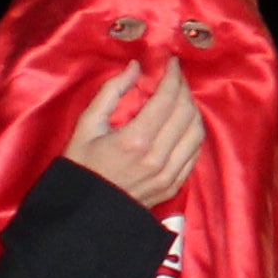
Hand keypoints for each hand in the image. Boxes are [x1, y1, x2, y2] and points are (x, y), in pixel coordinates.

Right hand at [66, 64, 206, 211]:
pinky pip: (195, 153)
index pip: (168, 98)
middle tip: (175, 77)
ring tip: (180, 98)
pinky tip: (182, 124)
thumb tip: (135, 67)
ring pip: (197, 132)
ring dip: (192, 109)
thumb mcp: (86, 126)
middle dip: (184, 88)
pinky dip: (193, 133)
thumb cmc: (80, 168)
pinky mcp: (174, 186)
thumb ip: (111, 93)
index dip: (173, 76)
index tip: (172, 62)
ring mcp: (169, 175)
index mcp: (135, 140)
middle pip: (187, 112)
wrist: (83, 214)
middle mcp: (158, 157)